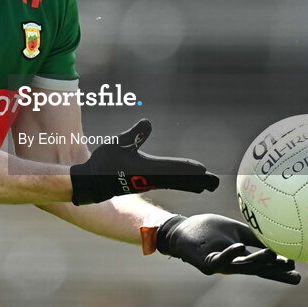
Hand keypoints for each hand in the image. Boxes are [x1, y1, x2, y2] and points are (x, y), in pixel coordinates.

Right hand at [69, 119, 218, 204]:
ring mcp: (150, 182)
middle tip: (215, 183)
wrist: (92, 181)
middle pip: (180, 180)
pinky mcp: (147, 182)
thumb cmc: (104, 162)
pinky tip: (189, 184)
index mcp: (148, 170)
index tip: (204, 171)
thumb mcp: (117, 144)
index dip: (189, 169)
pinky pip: (171, 182)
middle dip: (197, 181)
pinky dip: (183, 183)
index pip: (173, 169)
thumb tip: (148, 122)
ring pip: (177, 182)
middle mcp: (152, 178)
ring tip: (207, 184)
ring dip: (192, 183)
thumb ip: (133, 134)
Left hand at [157, 214, 300, 284]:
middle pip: (257, 269)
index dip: (280, 272)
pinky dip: (229, 254)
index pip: (264, 267)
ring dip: (257, 261)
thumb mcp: (236, 231)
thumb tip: (276, 233)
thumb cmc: (209, 231)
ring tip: (272, 254)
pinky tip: (239, 247)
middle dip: (274, 270)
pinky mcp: (205, 263)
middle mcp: (233, 265)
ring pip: (241, 266)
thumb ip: (253, 235)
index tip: (298, 275)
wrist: (182, 231)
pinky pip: (218, 260)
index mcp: (242, 258)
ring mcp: (220, 265)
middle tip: (292, 267)